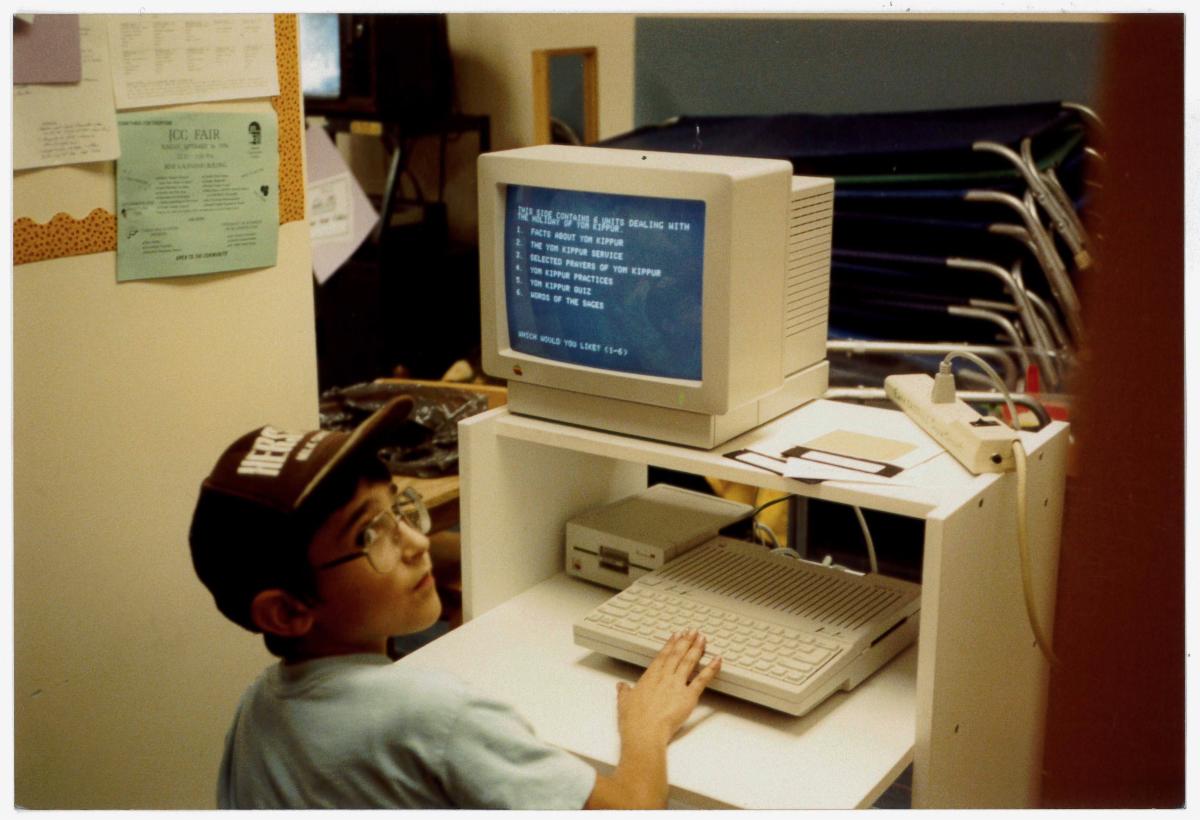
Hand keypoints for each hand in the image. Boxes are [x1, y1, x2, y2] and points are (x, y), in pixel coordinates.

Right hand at [616, 630, 720, 745]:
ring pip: (688, 662)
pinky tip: (717, 660)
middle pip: (677, 655)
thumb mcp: (624, 703)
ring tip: (702, 639)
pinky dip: (711, 669)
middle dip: (686, 641)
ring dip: (697, 648)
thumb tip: (622, 686)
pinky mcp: (688, 696)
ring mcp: (676, 685)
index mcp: (649, 677)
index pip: (662, 656)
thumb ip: (624, 692)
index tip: (676, 636)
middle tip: (692, 631)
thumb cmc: (633, 720)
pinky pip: (702, 680)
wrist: (644, 732)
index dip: (670, 644)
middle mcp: (664, 677)